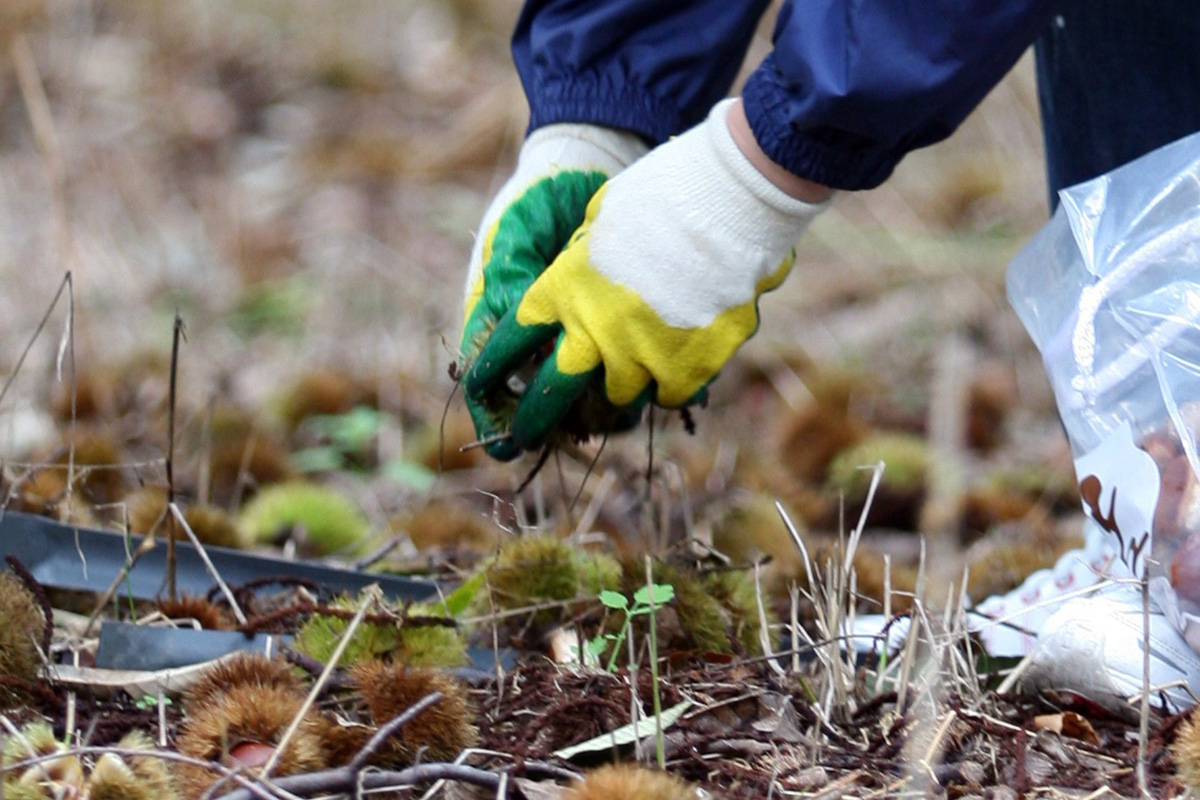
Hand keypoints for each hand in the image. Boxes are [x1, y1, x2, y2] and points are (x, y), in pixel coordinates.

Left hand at [466, 99, 828, 456]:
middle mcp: (596, 332)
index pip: (513, 340)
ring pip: (619, 398)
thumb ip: (584, 258)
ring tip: (628, 376)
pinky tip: (681, 362)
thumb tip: (579, 273)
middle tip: (523, 436)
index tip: (480, 384)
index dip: (494, 366)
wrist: (729, 203)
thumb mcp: (602, 217)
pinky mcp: (690, 369)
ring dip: (620, 388)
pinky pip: (671, 396)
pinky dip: (672, 384)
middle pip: (553, 394)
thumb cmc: (664, 193)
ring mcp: (644, 356)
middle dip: (533, 421)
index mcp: (564, 290)